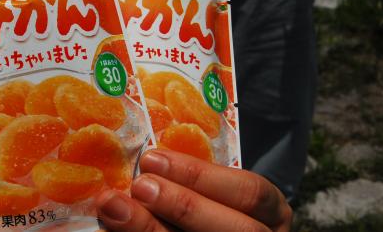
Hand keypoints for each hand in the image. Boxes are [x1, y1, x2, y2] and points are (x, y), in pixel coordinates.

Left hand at [95, 149, 291, 231]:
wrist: (198, 229)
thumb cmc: (211, 211)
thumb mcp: (215, 195)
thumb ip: (191, 182)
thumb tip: (144, 158)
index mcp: (270, 215)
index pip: (251, 192)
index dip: (201, 175)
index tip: (153, 158)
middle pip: (238, 229)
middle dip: (184, 205)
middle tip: (139, 185)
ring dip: (152, 229)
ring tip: (115, 207)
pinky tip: (113, 230)